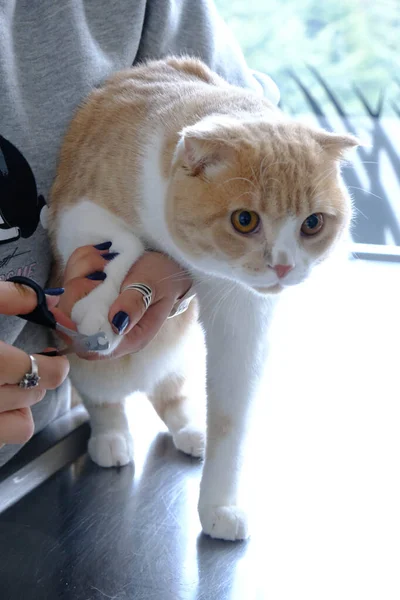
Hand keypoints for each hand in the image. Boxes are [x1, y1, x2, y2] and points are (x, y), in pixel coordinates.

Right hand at [0, 281, 69, 446]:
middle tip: (31, 365)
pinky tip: (1, 402)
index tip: (53, 358)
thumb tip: (38, 299)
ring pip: (22, 423)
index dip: (53, 367)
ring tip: (12, 383)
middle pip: (33, 394)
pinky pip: (7, 435)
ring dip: (24, 401)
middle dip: (39, 378)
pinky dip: (8, 421)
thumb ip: (4, 297)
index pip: (37, 373)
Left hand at [58, 245, 191, 358]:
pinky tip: (101, 256)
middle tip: (101, 268)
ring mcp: (94, 311)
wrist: (166, 264)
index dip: (72, 330)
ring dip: (82, 270)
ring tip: (107, 258)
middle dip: (79, 289)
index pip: (90, 348)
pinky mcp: (88, 294)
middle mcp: (107, 329)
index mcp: (127, 338)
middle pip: (71, 320)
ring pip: (67, 295)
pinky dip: (81, 262)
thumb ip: (135, 304)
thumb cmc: (163, 279)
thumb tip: (116, 322)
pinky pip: (70, 277)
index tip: (69, 303)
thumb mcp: (154, 288)